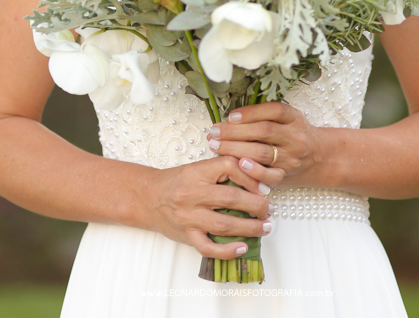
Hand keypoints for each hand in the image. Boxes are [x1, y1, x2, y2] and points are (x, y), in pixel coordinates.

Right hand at [145, 155, 272, 259]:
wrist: (148, 197)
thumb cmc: (177, 181)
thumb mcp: (198, 168)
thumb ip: (223, 171)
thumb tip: (256, 181)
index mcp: (197, 172)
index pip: (228, 167)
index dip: (250, 177)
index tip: (264, 187)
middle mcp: (192, 194)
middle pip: (230, 199)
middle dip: (256, 205)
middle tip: (269, 209)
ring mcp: (188, 217)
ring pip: (224, 225)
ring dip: (250, 228)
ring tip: (265, 227)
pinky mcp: (186, 236)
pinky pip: (208, 248)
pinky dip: (227, 250)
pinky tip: (243, 247)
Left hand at [206, 102, 321, 187]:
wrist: (318, 157)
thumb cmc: (294, 134)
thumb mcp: (287, 119)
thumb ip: (265, 115)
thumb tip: (230, 116)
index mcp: (294, 118)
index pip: (274, 111)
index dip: (251, 112)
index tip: (230, 115)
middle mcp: (295, 136)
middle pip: (264, 131)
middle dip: (235, 131)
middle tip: (214, 131)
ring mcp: (291, 157)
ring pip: (263, 153)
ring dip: (236, 149)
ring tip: (216, 146)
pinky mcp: (286, 176)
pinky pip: (270, 177)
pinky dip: (253, 172)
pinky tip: (239, 166)